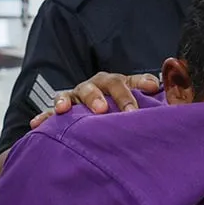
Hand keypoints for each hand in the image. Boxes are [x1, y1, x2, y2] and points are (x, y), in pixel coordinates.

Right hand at [28, 72, 162, 128]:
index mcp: (116, 83)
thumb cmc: (121, 111)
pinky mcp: (61, 109)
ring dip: (69, 100)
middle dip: (101, 97)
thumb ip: (155, 100)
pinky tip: (36, 124)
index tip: (151, 88)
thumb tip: (167, 92)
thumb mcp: (138, 105)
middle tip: (105, 110)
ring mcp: (77, 96)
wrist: (96, 114)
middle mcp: (96, 86)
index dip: (139, 83)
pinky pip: (50, 112)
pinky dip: (44, 117)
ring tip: (65, 110)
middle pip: (101, 85)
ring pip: (72, 94)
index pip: (128, 80)